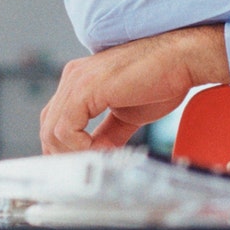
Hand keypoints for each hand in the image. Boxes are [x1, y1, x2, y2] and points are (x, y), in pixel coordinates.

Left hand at [38, 26, 229, 153]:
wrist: (182, 59)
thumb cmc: (161, 79)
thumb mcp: (126, 115)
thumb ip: (107, 133)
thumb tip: (99, 154)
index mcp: (79, 81)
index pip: (55, 121)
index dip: (65, 148)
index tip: (83, 165)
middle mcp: (73, 78)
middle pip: (48, 127)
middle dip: (65, 155)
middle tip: (89, 169)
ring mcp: (77, 81)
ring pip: (52, 131)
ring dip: (73, 153)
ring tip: (99, 159)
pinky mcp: (86, 88)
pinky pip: (65, 129)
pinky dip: (79, 147)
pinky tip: (101, 150)